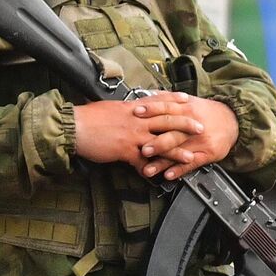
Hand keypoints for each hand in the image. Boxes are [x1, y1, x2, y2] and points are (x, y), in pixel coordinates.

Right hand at [73, 98, 204, 171]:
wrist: (74, 127)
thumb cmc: (89, 117)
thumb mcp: (110, 108)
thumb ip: (125, 110)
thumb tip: (132, 109)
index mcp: (132, 108)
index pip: (158, 101)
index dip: (173, 99)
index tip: (187, 98)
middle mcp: (136, 119)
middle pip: (167, 120)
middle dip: (185, 124)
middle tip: (201, 127)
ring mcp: (132, 135)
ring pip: (161, 142)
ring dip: (177, 151)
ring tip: (190, 157)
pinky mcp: (125, 150)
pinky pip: (142, 162)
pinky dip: (151, 170)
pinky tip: (159, 177)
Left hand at [132, 92, 238, 180]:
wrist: (233, 120)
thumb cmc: (207, 112)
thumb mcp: (190, 101)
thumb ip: (169, 99)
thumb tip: (149, 94)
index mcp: (187, 109)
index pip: (167, 108)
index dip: (151, 110)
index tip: (135, 114)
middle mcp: (193, 125)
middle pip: (173, 133)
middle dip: (156, 142)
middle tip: (142, 149)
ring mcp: (200, 141)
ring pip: (179, 152)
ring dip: (162, 162)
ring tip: (148, 169)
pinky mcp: (208, 153)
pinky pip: (192, 163)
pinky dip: (180, 170)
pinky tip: (169, 175)